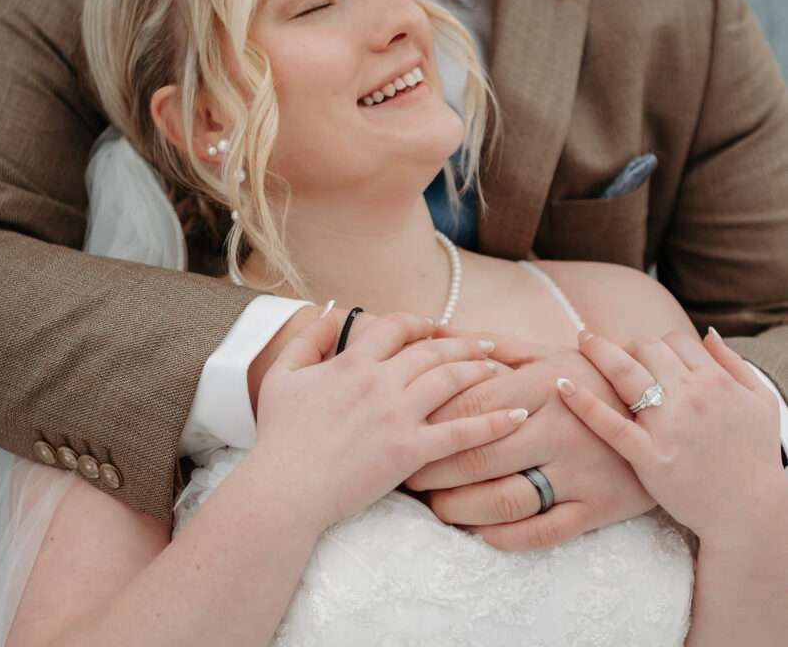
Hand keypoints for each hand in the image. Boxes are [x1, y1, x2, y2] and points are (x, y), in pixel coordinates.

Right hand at [254, 311, 522, 529]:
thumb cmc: (280, 437)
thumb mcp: (282, 376)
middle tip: (486, 343)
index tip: (434, 327)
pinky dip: (494, 421)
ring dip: (480, 370)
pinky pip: (462, 432)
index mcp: (353, 363)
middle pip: (433, 350)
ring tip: (501, 369)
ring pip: (452, 380)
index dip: (420, 323)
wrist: (285, 488)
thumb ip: (306, 339)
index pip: (397, 327)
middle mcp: (380, 382)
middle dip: (463, 342)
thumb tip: (325, 309)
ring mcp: (398, 415)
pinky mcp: (410, 451)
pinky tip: (518, 415)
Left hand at [405, 333, 652, 550]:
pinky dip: (502, 536)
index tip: (404, 432)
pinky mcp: (599, 508)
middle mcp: (562, 426)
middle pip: (478, 456)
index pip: (471, 406)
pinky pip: (541, 532)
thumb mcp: (548, 353)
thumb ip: (492, 345)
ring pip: (504, 500)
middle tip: (407, 476)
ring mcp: (581, 471)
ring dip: (459, 509)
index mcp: (546, 383)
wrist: (669, 413)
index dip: (431, 423)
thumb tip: (436, 329)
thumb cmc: (593, 378)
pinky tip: (478, 529)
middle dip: (432, 471)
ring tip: (436, 506)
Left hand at [558, 328, 785, 547]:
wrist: (749, 512)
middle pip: (647, 349)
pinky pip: (610, 424)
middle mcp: (691, 397)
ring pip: (627, 373)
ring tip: (582, 340)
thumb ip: (734, 363)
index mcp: (716, 381)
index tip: (648, 355)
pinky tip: (563, 385)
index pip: (676, 341)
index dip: (659, 345)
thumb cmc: (755, 457)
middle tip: (616, 356)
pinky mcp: (649, 457)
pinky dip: (584, 403)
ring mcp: (668, 427)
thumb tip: (708, 333)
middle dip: (630, 348)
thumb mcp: (761, 402)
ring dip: (600, 351)